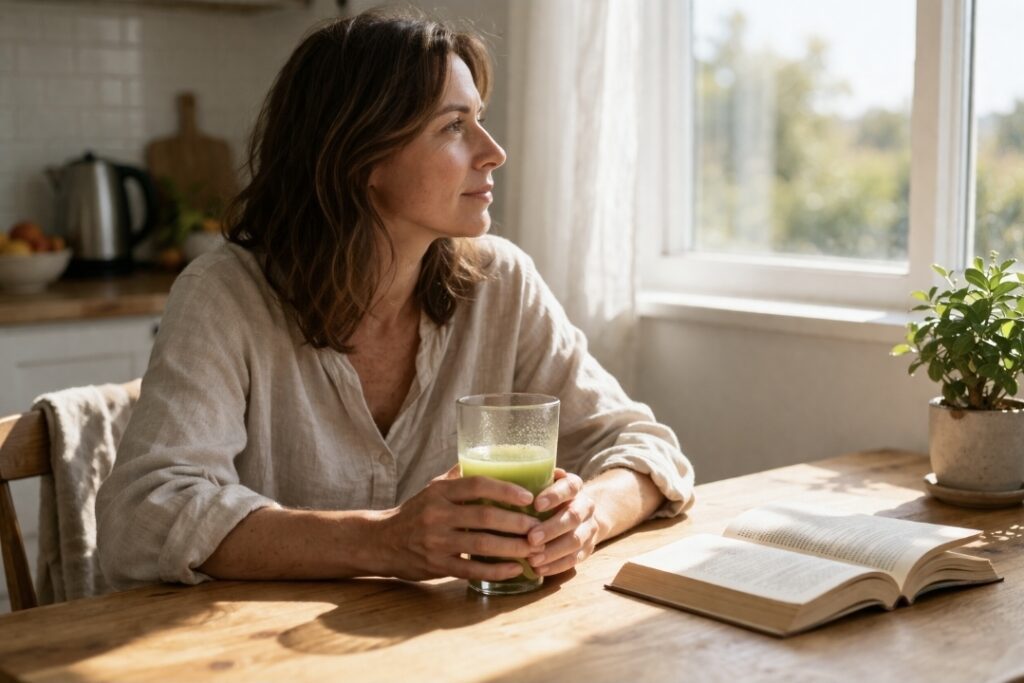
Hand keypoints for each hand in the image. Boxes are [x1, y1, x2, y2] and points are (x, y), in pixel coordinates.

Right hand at [376, 466, 544, 581]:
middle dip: (516, 523)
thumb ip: (460, 476)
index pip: (476, 485)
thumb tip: (492, 456)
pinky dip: (496, 570)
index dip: (505, 490)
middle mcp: (437, 515)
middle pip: (484, 517)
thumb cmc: (416, 512)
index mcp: (439, 492)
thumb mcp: (433, 488)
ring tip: (534, 548)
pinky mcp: (437, 565)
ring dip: (512, 547)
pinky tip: (516, 569)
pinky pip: (471, 569)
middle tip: (538, 527)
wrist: (382, 541)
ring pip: (481, 545)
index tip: (529, 496)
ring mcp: (436, 542)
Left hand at [525, 468, 599, 576]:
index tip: (537, 504)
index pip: (569, 487)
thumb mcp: (547, 483)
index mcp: (575, 486)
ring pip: (575, 541)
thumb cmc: (552, 496)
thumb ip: (534, 480)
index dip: (555, 496)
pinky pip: (574, 559)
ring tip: (533, 559)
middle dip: (551, 529)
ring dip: (553, 552)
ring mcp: (589, 528)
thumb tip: (511, 479)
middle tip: (531, 538)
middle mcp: (586, 506)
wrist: (582, 513)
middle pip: (572, 517)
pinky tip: (539, 569)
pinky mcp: (588, 549)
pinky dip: (556, 566)